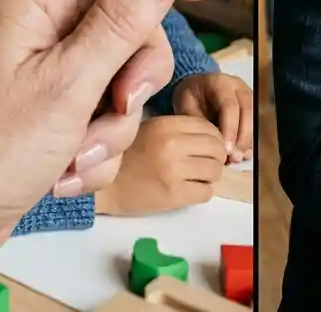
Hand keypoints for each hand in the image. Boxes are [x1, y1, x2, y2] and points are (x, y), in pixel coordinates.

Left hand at [0, 0, 212, 270]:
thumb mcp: (68, 82)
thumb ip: (121, 20)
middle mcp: (38, 24)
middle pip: (125, 19)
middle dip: (133, 72)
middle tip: (119, 103)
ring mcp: (41, 69)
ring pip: (117, 75)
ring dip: (110, 123)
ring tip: (75, 154)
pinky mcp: (44, 111)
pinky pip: (97, 115)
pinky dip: (92, 148)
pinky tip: (62, 173)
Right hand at [94, 115, 226, 215]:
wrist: (103, 188)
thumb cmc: (127, 158)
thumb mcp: (151, 130)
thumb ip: (179, 130)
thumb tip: (211, 137)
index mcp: (167, 125)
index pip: (210, 128)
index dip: (213, 140)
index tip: (206, 150)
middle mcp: (173, 144)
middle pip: (216, 149)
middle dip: (215, 159)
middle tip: (204, 166)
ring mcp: (174, 169)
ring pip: (214, 171)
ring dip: (209, 177)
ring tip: (195, 179)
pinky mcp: (174, 194)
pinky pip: (206, 193)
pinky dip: (201, 193)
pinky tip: (188, 191)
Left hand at [173, 72, 254, 162]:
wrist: (196, 87)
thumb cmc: (191, 98)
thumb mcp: (187, 107)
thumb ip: (200, 124)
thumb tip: (214, 147)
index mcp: (220, 83)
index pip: (229, 105)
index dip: (230, 129)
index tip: (226, 150)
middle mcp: (238, 87)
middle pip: (247, 112)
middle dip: (242, 138)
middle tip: (234, 158)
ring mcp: (248, 96)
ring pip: (255, 119)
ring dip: (247, 141)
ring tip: (237, 159)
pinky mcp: (252, 107)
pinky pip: (255, 125)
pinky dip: (249, 141)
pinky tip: (242, 155)